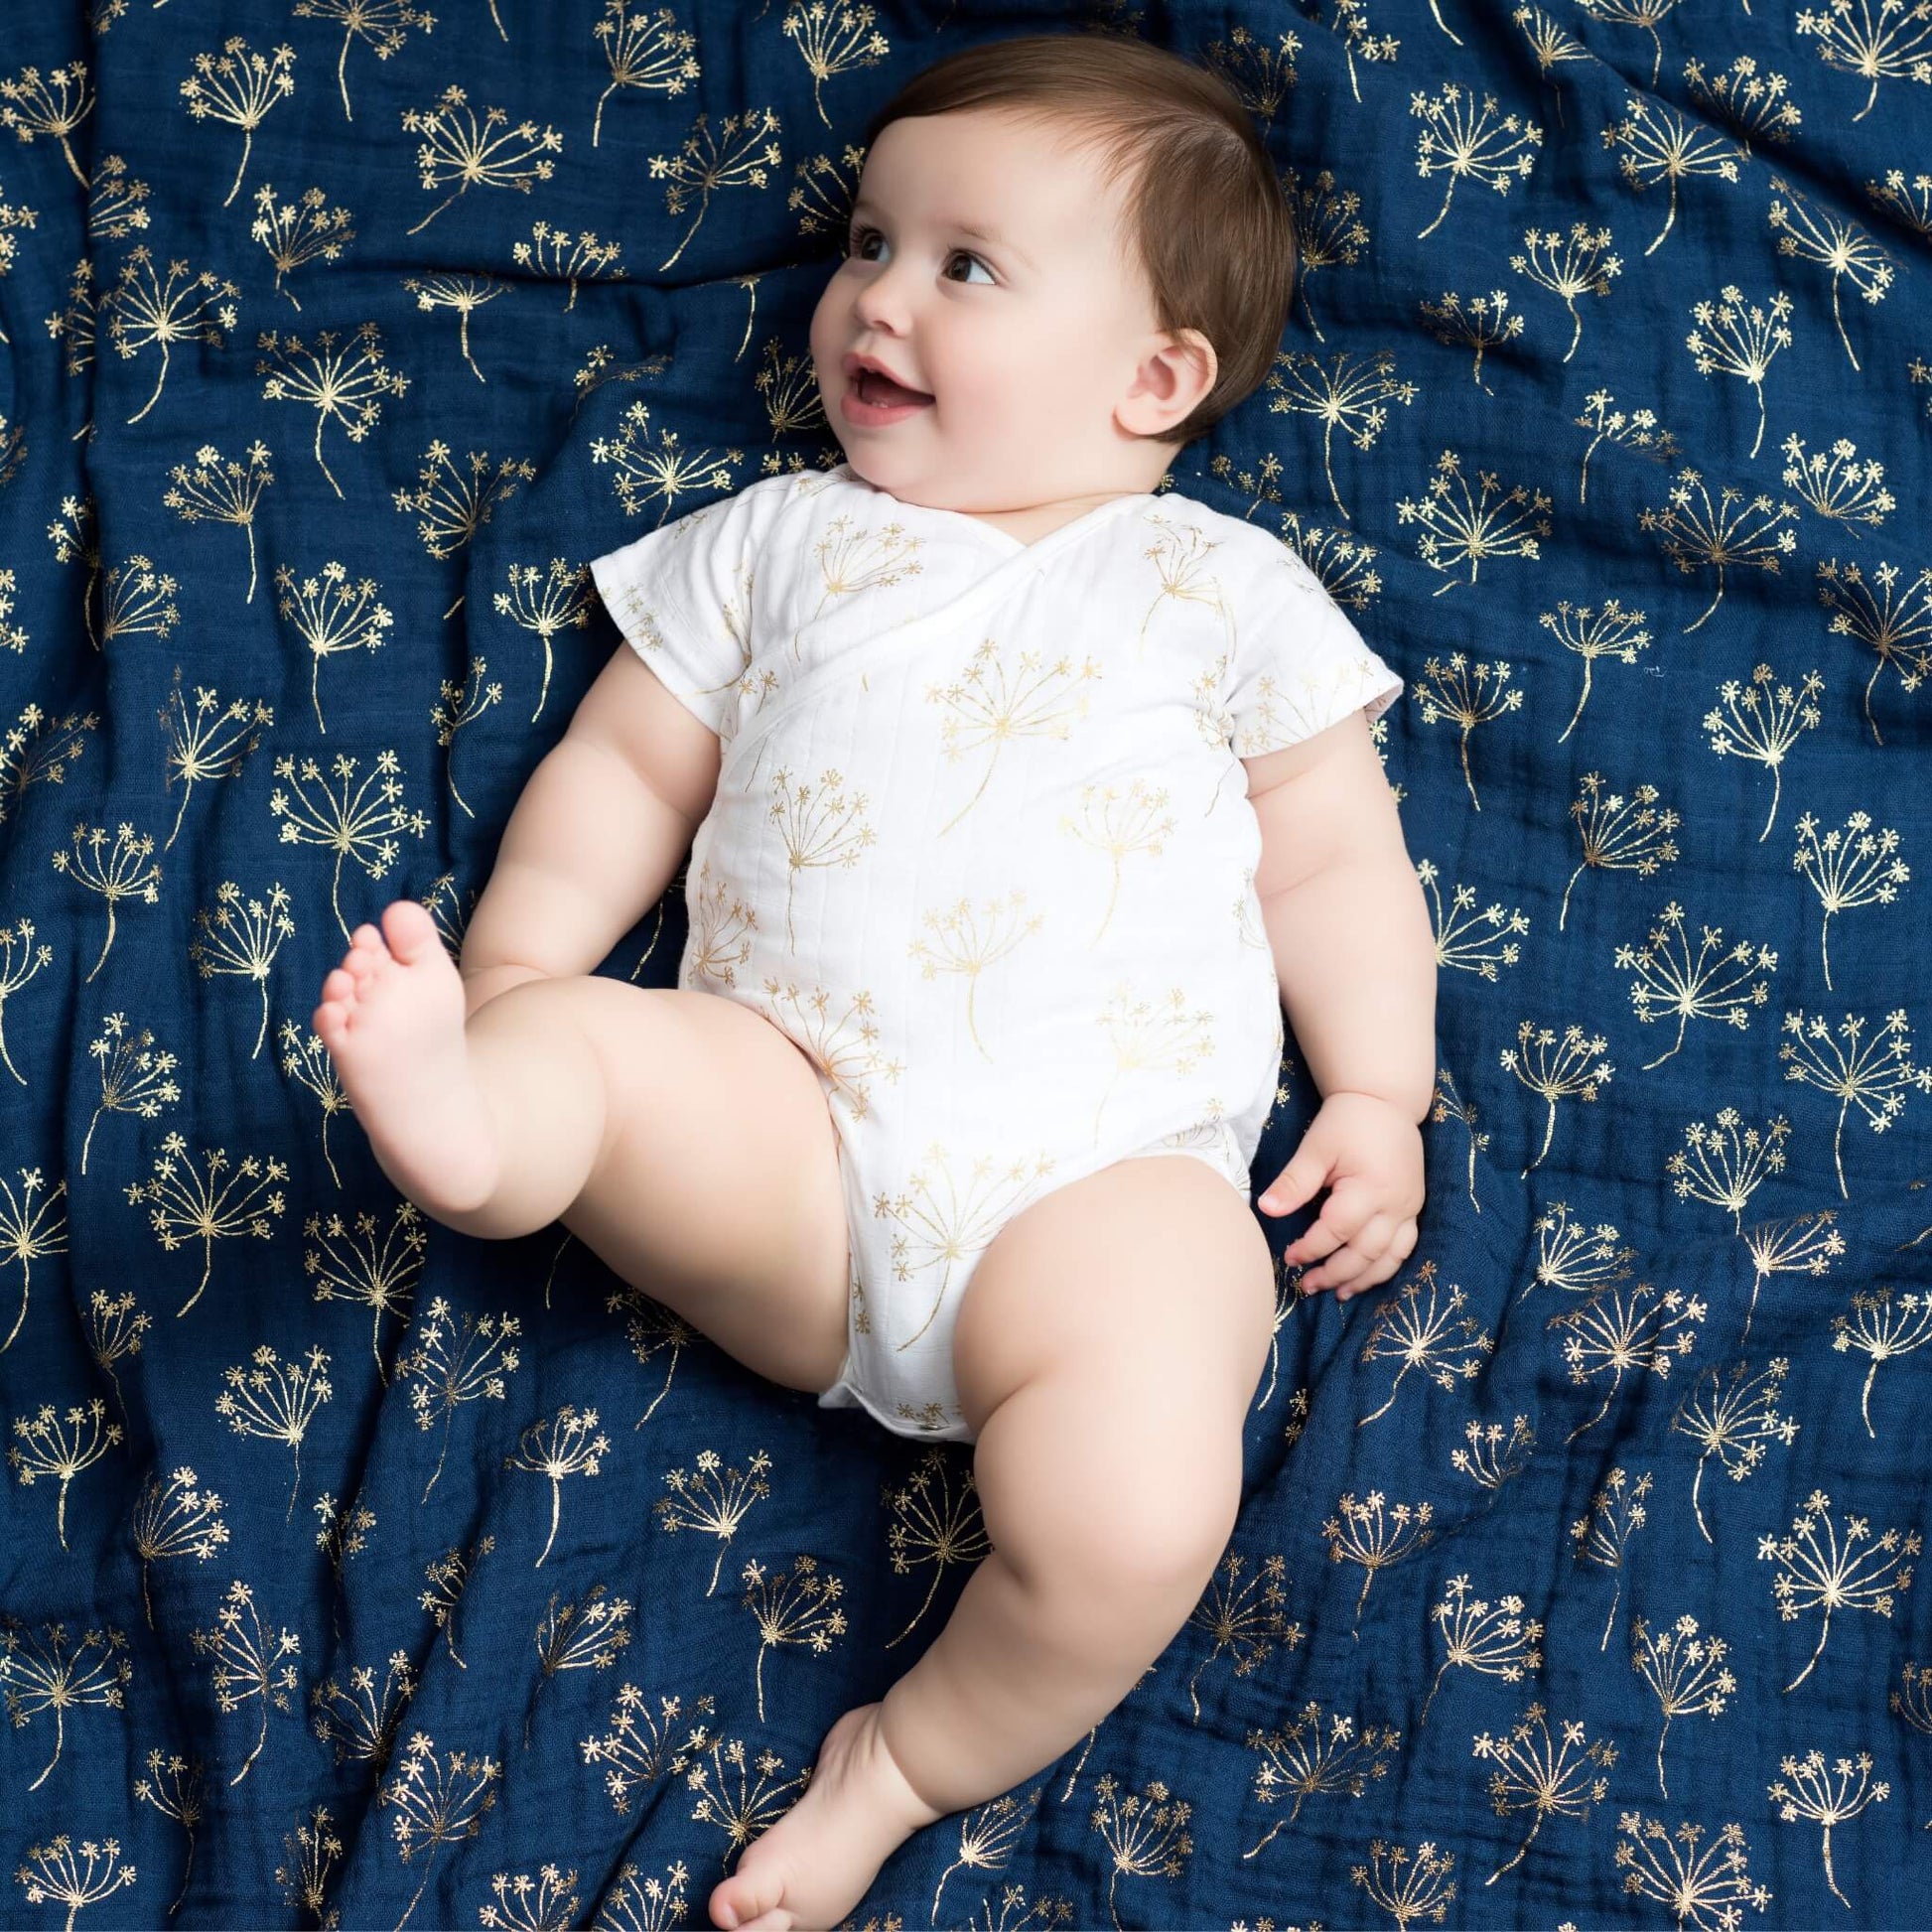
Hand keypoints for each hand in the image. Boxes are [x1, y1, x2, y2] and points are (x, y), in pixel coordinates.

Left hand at [1256, 1091, 1423, 1299]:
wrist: (1386, 1102)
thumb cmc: (1347, 1122)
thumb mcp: (1315, 1147)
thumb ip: (1294, 1182)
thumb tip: (1266, 1210)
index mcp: (1370, 1188)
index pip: (1337, 1231)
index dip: (1311, 1248)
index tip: (1289, 1257)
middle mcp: (1396, 1204)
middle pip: (1365, 1253)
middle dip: (1335, 1273)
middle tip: (1308, 1286)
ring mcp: (1410, 1209)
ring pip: (1390, 1258)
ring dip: (1364, 1279)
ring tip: (1339, 1293)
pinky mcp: (1414, 1208)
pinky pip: (1405, 1248)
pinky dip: (1386, 1267)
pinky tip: (1367, 1276)